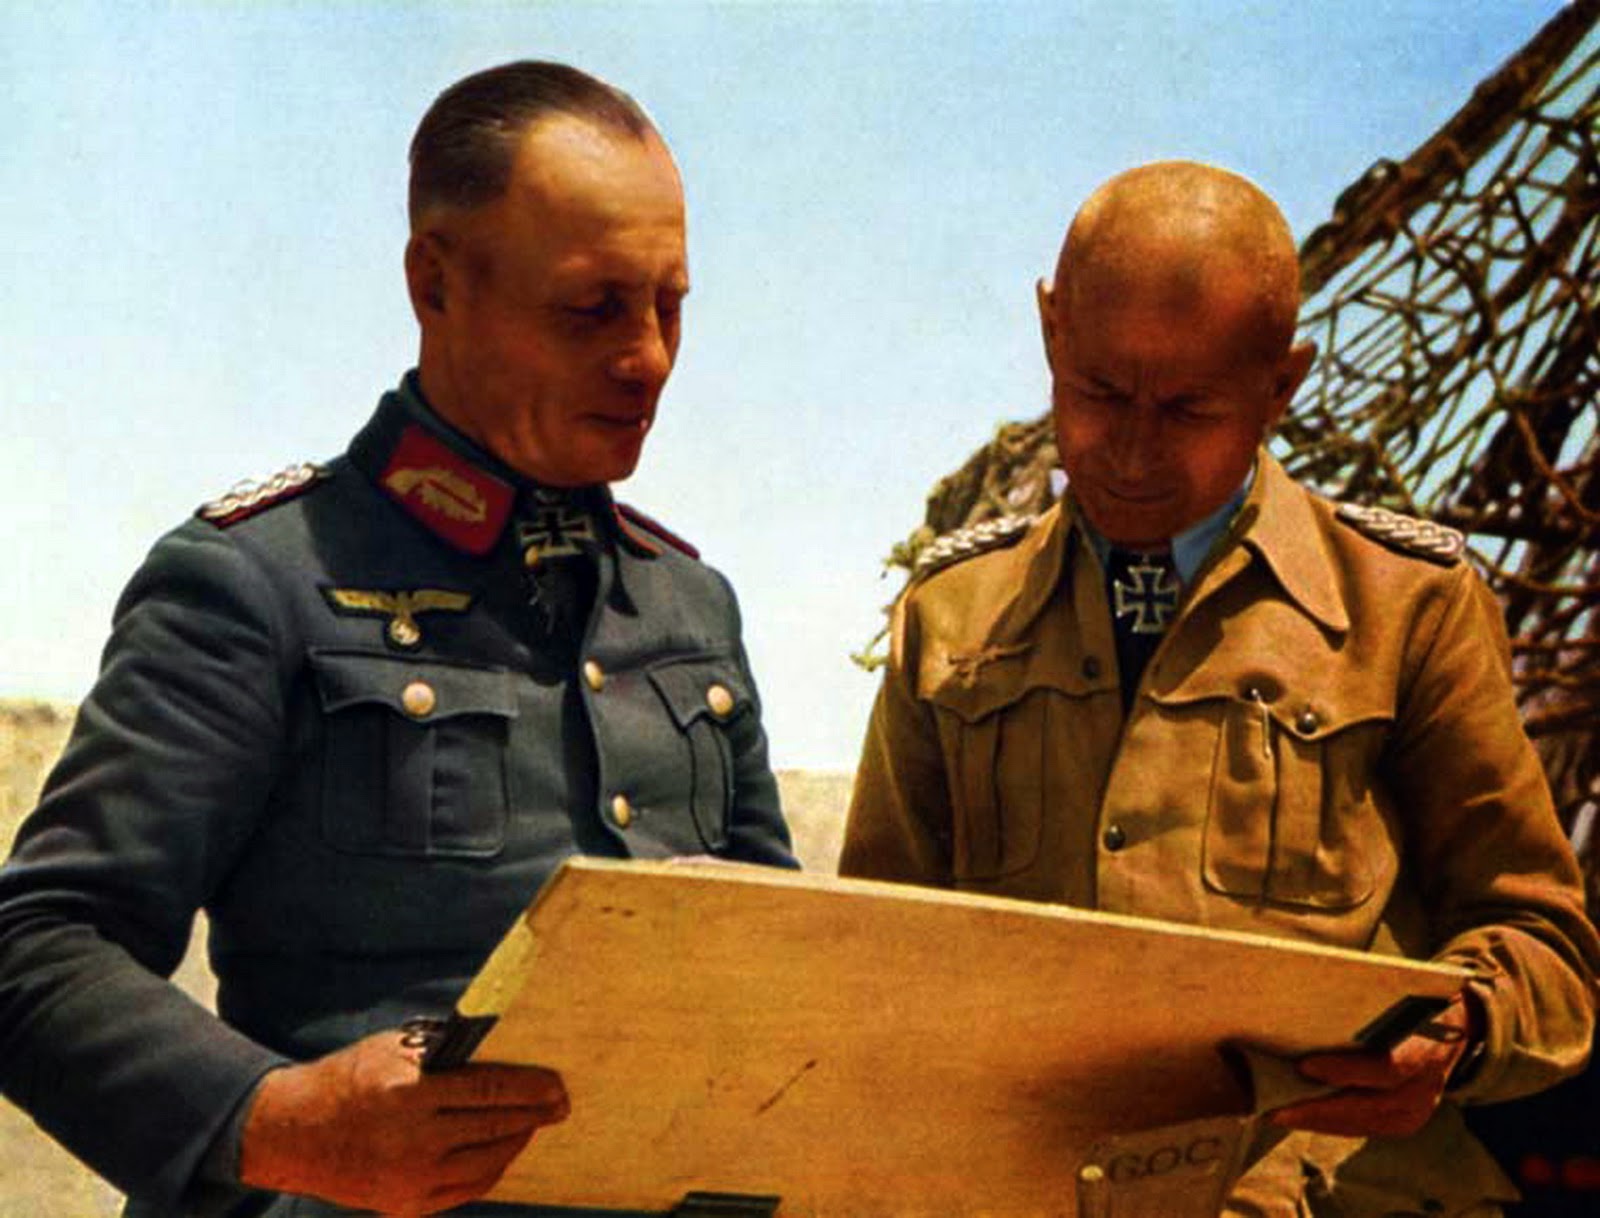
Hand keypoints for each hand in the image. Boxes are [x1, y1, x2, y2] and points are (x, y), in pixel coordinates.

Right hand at [239, 1028, 568, 1215]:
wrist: (294, 1132)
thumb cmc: (350, 1077)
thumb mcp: (392, 1049)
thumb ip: (444, 1052)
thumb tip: (502, 1046)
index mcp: (408, 1093)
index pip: (488, 1089)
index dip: (530, 1088)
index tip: (557, 1085)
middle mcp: (411, 1140)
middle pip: (493, 1127)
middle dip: (534, 1116)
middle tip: (561, 1105)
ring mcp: (409, 1179)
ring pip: (486, 1163)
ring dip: (517, 1142)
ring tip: (534, 1124)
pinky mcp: (406, 1205)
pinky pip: (466, 1189)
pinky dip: (492, 1169)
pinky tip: (504, 1151)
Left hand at [1269, 993, 1480, 1137]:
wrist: (1459, 1024)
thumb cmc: (1417, 999)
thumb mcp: (1401, 990)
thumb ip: (1364, 997)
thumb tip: (1304, 991)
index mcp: (1427, 1049)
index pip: (1386, 1068)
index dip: (1345, 1070)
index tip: (1305, 1066)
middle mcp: (1425, 1087)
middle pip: (1368, 1106)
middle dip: (1318, 1109)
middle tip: (1276, 1109)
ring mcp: (1417, 1109)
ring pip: (1362, 1122)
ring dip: (1318, 1121)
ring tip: (1280, 1115)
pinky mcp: (1405, 1121)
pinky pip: (1363, 1127)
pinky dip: (1331, 1123)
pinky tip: (1303, 1116)